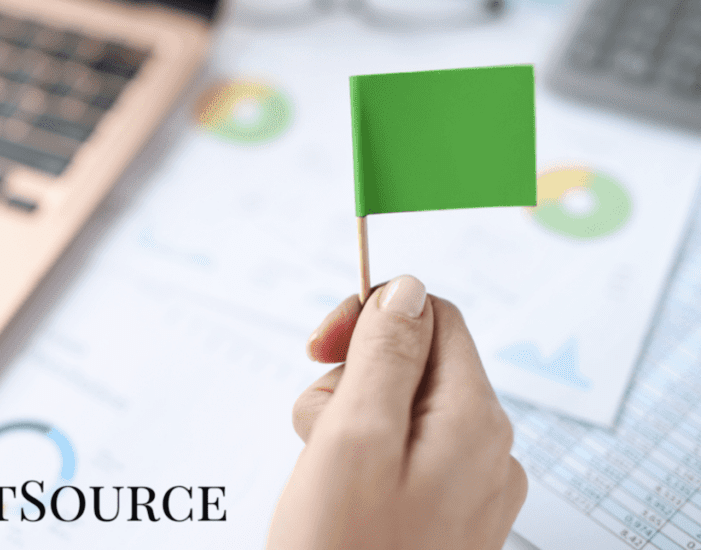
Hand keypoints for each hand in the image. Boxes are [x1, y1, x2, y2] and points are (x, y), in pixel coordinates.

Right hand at [267, 275, 526, 549]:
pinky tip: (338, 493)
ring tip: (323, 470)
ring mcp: (468, 485)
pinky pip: (402, 454)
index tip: (319, 346)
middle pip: (414, 363)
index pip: (433, 318)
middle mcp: (485, 449)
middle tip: (317, 428)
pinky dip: (360, 458)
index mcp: (473, 420)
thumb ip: (383, 354)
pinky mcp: (444, 512)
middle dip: (351, 378)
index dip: (371, 317)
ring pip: (399, 408)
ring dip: (348, 420)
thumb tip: (406, 288)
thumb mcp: (353, 438)